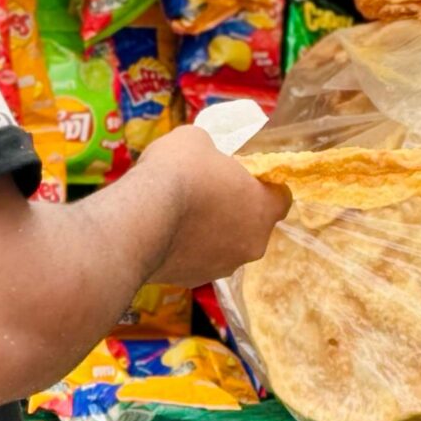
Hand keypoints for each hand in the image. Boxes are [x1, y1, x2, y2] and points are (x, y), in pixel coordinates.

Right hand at [136, 125, 290, 285]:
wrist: (139, 218)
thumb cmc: (179, 172)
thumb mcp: (197, 140)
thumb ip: (212, 152)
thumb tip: (204, 157)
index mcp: (263, 208)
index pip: (281, 198)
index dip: (263, 186)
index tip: (243, 177)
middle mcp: (251, 244)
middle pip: (252, 225)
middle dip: (236, 211)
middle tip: (208, 193)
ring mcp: (222, 267)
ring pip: (225, 246)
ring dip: (211, 233)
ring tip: (181, 215)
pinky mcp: (193, 281)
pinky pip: (197, 261)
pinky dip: (187, 250)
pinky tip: (165, 233)